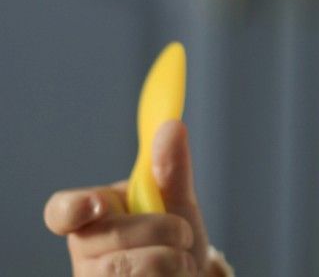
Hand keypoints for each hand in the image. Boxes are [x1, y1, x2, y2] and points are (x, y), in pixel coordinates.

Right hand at [44, 120, 217, 275]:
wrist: (189, 275)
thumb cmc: (175, 237)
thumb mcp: (177, 201)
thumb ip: (170, 168)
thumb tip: (172, 125)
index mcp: (94, 213)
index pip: (62, 211)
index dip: (73, 208)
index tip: (97, 203)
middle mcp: (85, 249)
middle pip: (116, 238)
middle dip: (166, 230)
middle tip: (183, 235)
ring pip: (134, 268)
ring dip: (175, 260)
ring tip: (179, 260)